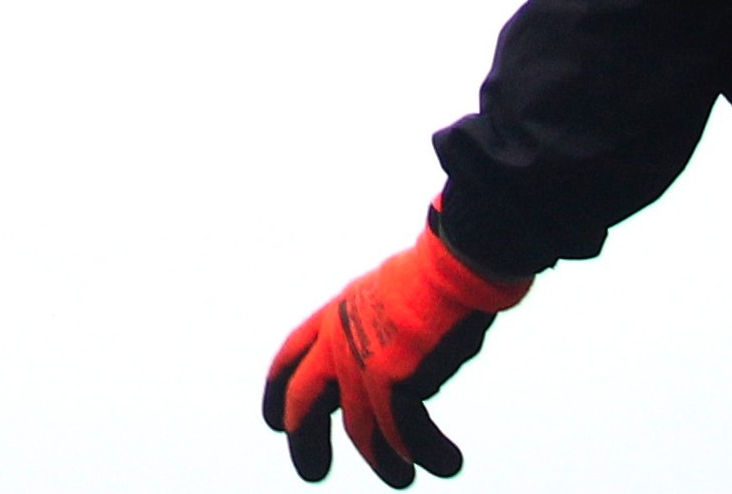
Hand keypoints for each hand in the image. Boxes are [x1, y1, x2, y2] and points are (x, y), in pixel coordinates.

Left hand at [261, 211, 531, 485]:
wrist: (458, 259)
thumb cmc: (440, 271)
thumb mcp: (391, 295)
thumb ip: (379, 328)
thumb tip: (395, 367)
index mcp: (337, 311)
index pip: (291, 354)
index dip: (278, 390)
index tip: (273, 422)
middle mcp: (339, 337)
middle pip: (304, 400)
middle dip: (305, 440)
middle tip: (311, 472)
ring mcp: (362, 358)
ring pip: (360, 428)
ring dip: (383, 460)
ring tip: (400, 479)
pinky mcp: (392, 379)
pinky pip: (404, 432)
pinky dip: (426, 452)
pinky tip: (446, 463)